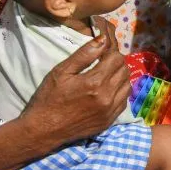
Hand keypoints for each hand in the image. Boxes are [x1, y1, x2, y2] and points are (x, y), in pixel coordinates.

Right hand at [22, 17, 131, 146]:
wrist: (43, 130)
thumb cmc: (49, 98)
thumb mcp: (61, 72)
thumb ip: (84, 54)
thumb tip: (103, 39)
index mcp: (95, 82)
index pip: (116, 58)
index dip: (109, 52)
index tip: (101, 54)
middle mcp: (107, 96)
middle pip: (124, 70)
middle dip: (116, 63)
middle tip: (103, 63)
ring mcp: (110, 110)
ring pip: (127, 85)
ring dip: (120, 77)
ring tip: (105, 76)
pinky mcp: (110, 120)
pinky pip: (124, 101)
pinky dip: (119, 92)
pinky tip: (107, 91)